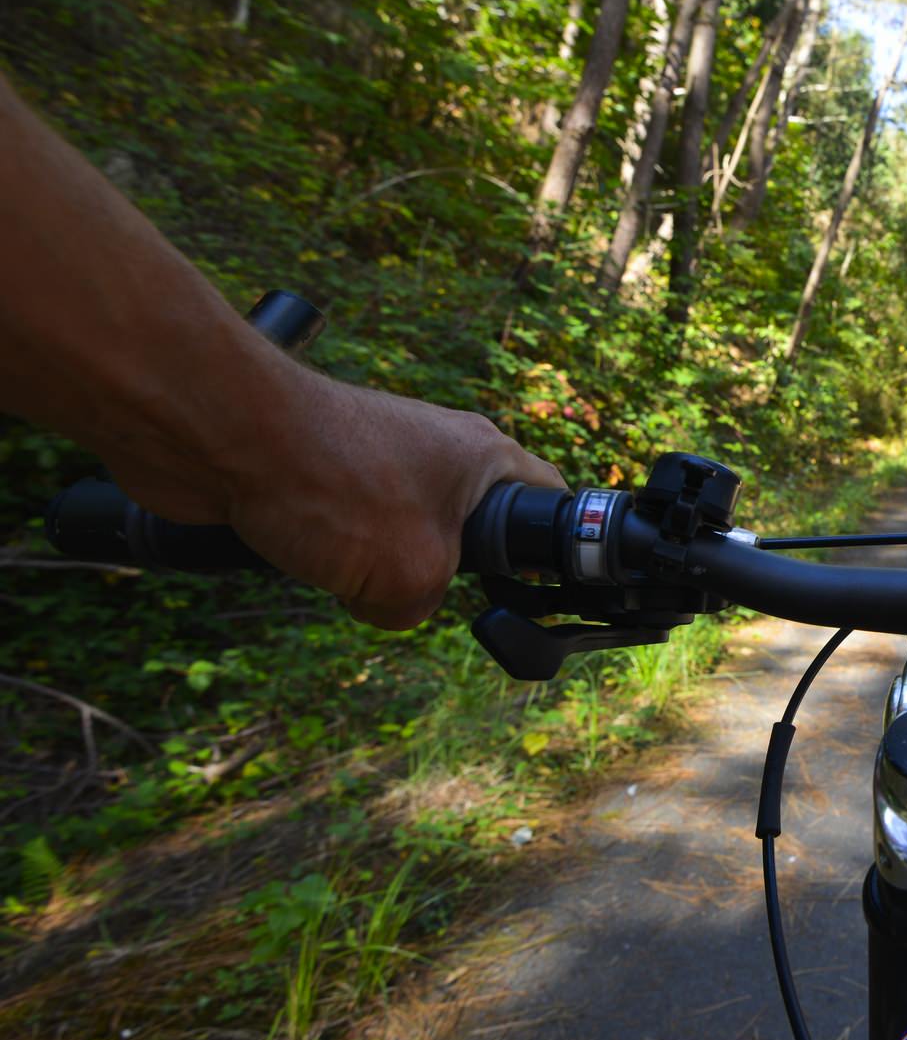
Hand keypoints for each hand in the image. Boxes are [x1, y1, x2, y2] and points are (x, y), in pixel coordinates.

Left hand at [115, 363, 563, 629]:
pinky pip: (346, 530)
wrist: (223, 435)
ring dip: (378, 567)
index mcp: (484, 456)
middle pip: (469, 528)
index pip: (549, 499)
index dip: (550, 547)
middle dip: (446, 571)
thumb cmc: (332, 486)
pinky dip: (330, 552)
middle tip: (428, 594)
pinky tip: (308, 557)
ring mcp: (379, 457)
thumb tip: (393, 605)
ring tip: (354, 573)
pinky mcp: (324, 470)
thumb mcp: (414, 575)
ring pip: (400, 535)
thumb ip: (425, 604)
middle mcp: (438, 448)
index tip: (537, 588)